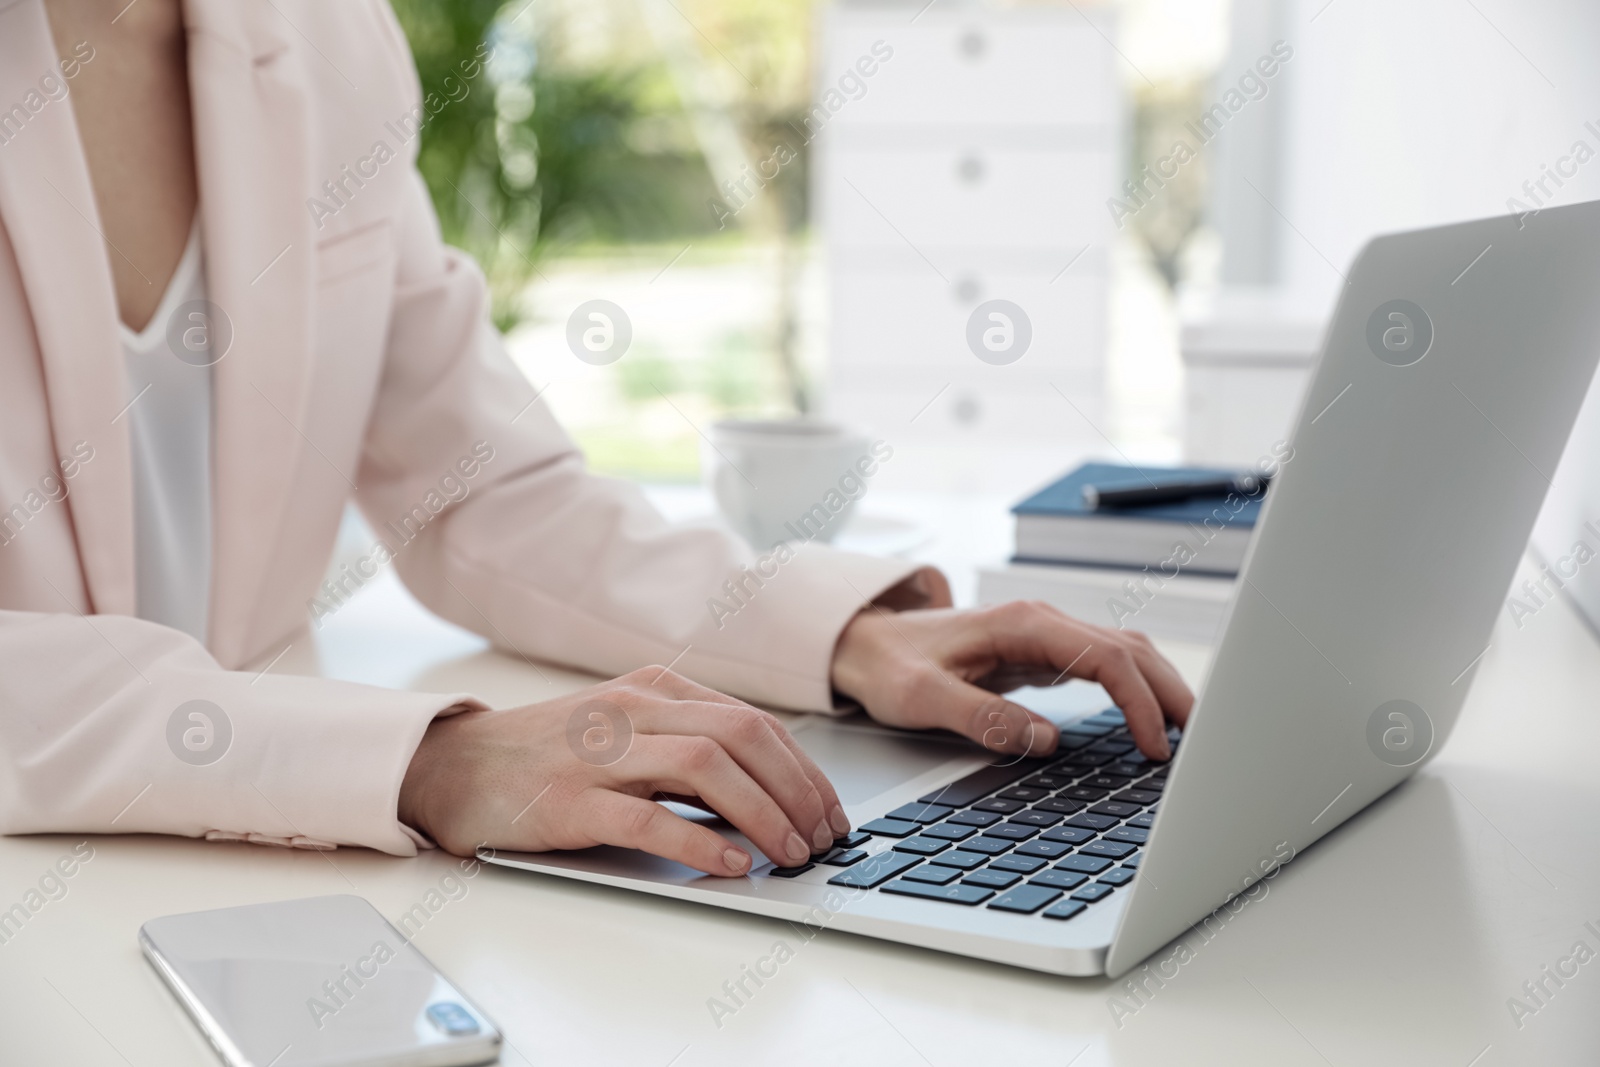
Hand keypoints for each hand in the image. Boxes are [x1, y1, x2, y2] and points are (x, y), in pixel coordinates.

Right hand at [399, 668, 850, 872]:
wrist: (453, 766)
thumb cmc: (548, 753)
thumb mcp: (626, 729)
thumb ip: (687, 746)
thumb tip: (768, 790)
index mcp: (655, 689)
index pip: (753, 721)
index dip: (803, 769)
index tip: (829, 811)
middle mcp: (632, 710)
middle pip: (742, 736)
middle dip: (797, 790)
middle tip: (822, 837)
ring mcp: (599, 752)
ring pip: (706, 767)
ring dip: (763, 813)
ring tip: (789, 852)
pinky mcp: (569, 801)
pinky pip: (647, 818)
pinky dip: (698, 842)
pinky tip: (731, 864)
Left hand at [830, 601, 1194, 760]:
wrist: (864, 643)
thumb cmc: (889, 666)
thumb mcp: (923, 697)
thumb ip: (982, 717)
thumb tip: (1046, 741)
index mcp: (1023, 625)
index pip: (1106, 658)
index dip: (1139, 703)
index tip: (1153, 748)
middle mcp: (1042, 622)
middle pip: (1130, 649)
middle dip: (1171, 693)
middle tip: (1202, 744)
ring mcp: (1045, 636)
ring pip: (1124, 653)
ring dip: (1160, 689)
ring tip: (1189, 735)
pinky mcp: (1041, 654)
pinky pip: (1104, 666)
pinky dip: (1136, 690)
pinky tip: (1149, 721)